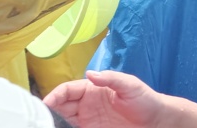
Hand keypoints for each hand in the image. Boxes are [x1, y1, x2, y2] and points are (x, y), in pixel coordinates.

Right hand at [44, 71, 166, 127]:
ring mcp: (88, 120)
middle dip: (49, 110)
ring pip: (64, 120)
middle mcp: (86, 105)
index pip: (67, 90)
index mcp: (92, 89)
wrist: (156, 122)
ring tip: (46, 124)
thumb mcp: (130, 85)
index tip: (46, 103)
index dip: (55, 95)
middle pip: (61, 106)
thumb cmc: (145, 100)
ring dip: (54, 122)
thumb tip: (89, 74)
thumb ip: (110, 78)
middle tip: (40, 118)